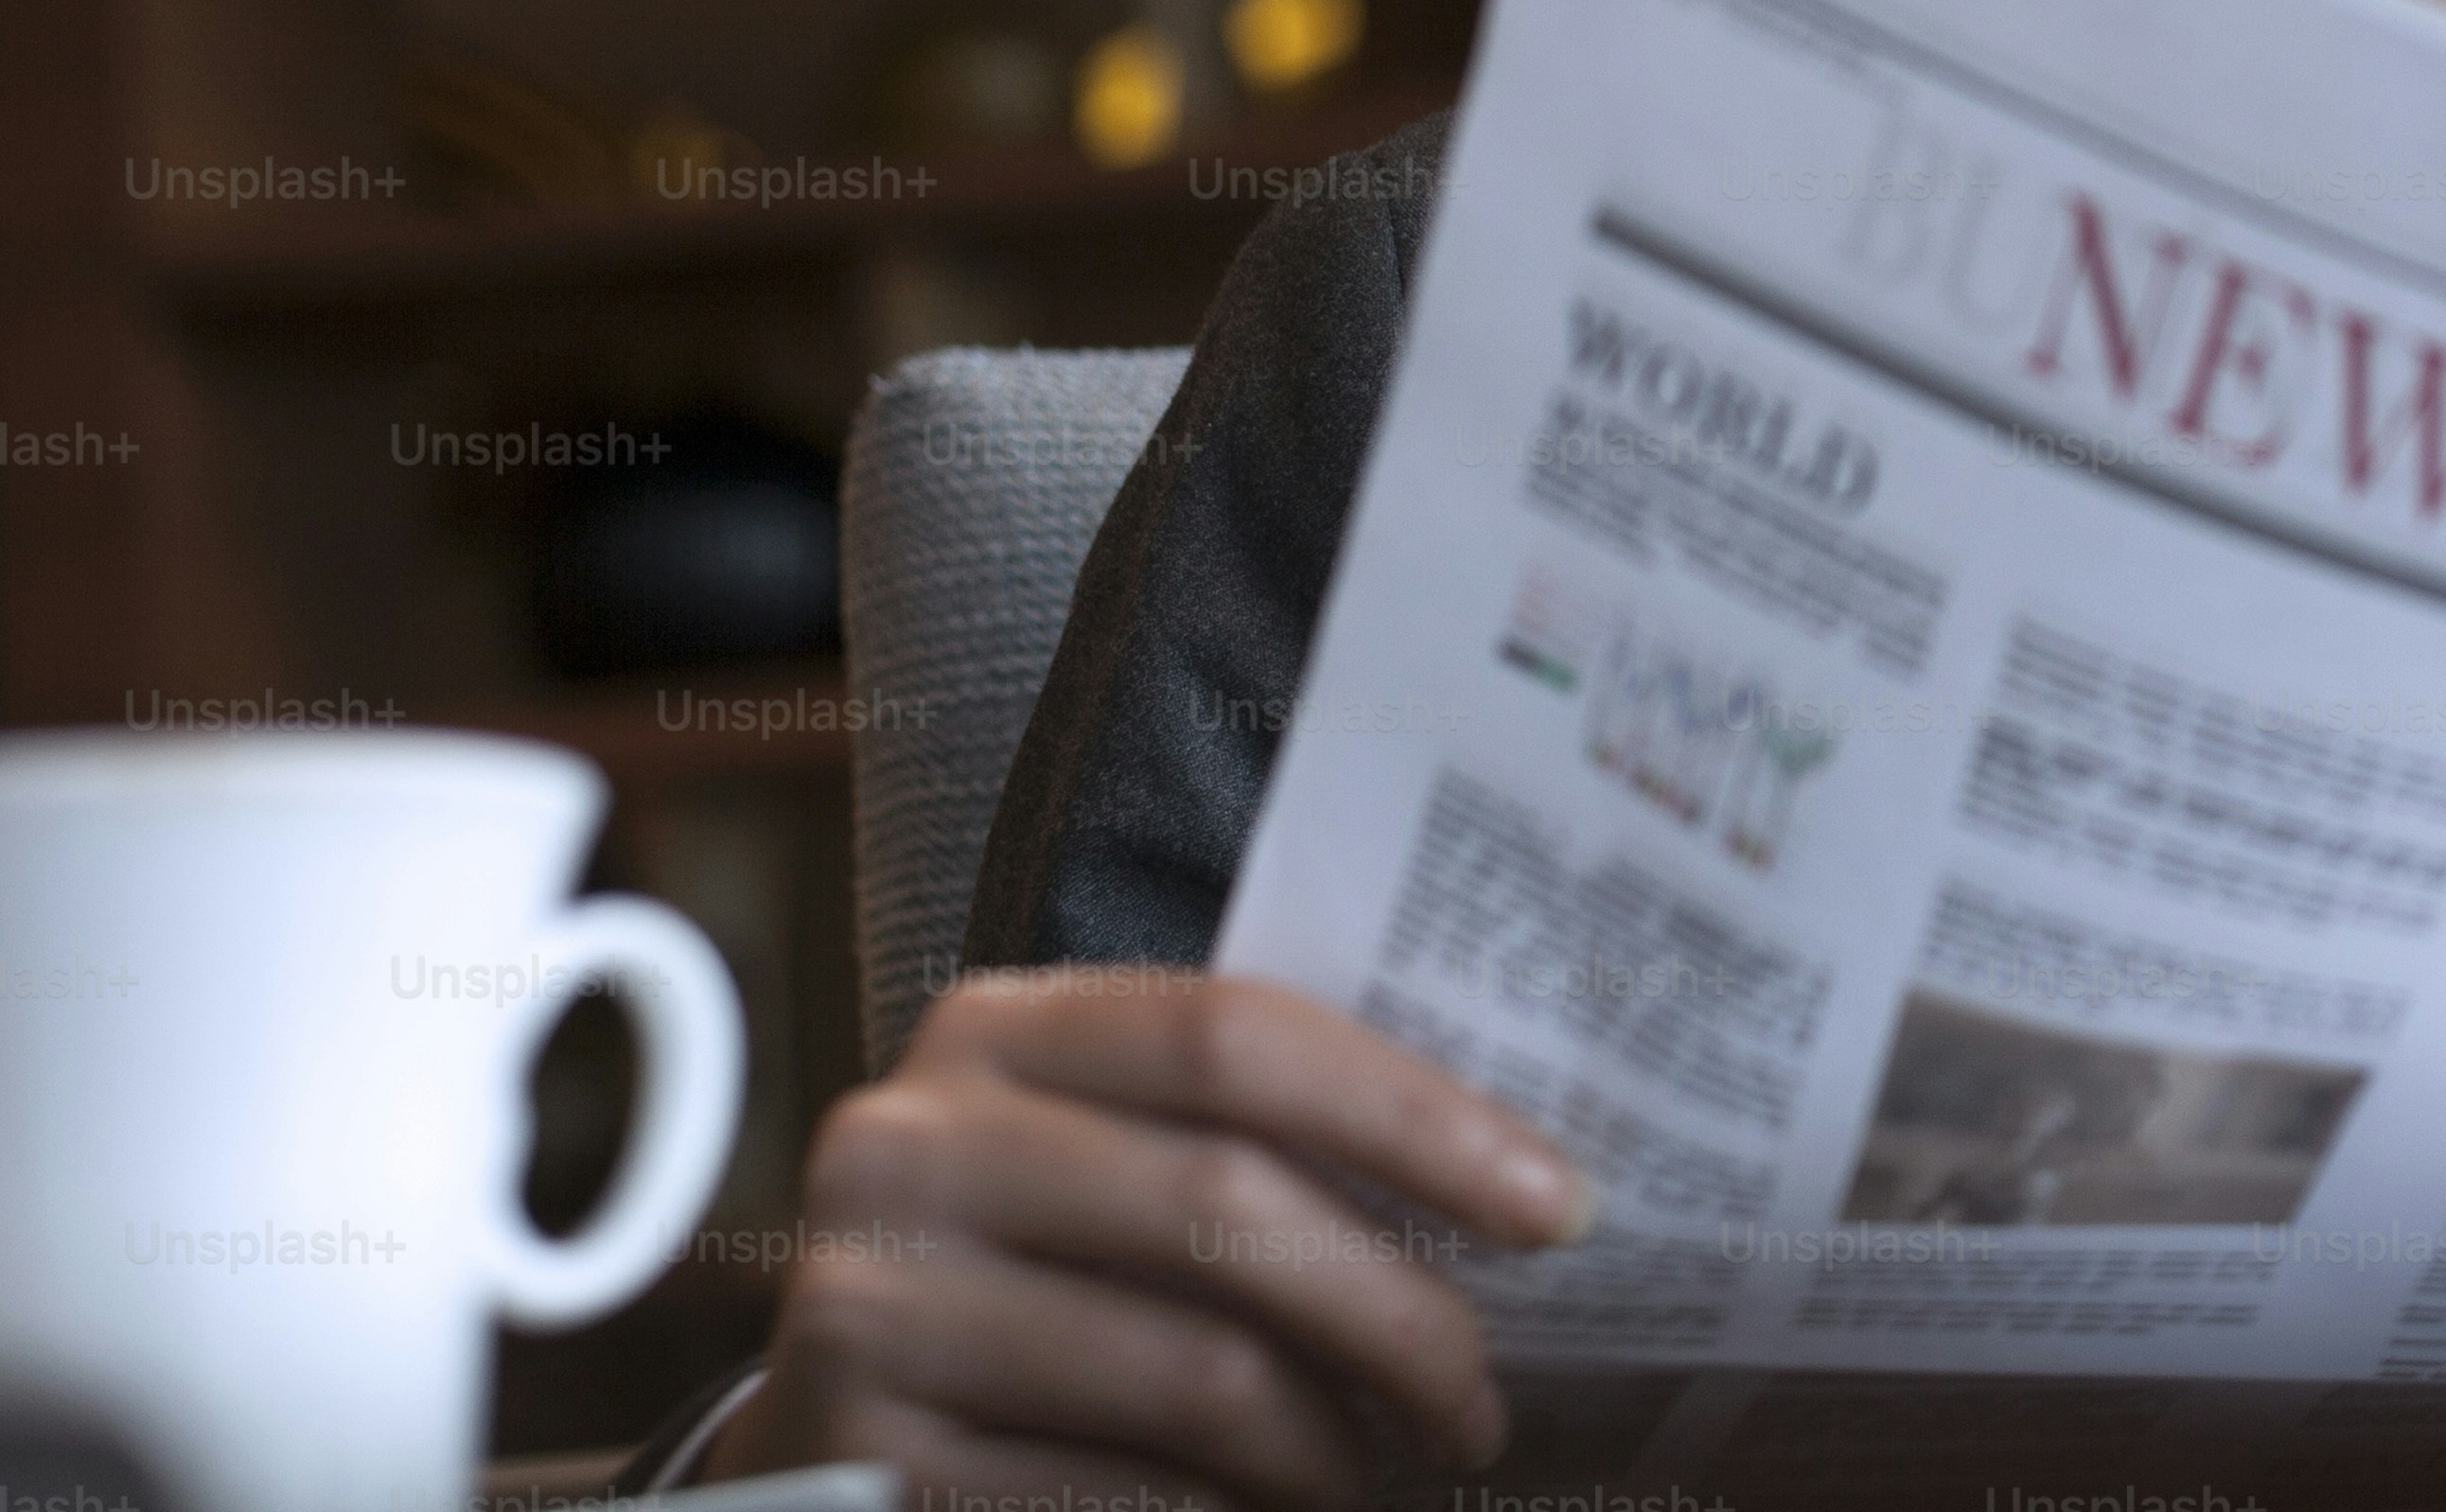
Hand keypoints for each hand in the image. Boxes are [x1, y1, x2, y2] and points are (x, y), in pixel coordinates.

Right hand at [698, 968, 1591, 1511]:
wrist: (835, 1437)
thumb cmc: (1042, 1285)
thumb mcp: (1118, 1168)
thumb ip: (1257, 1138)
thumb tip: (1520, 1186)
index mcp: (997, 1030)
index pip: (1238, 1034)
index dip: (1419, 1117)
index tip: (1561, 1208)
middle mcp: (911, 1146)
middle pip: (1232, 1204)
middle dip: (1404, 1318)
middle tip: (1483, 1404)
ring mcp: (871, 1306)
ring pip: (1199, 1373)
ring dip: (1334, 1448)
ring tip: (1384, 1474)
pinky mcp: (869, 1457)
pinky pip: (1128, 1497)